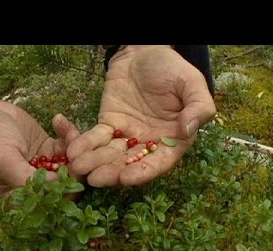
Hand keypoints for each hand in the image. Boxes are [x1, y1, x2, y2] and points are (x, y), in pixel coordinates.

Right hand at [0, 76, 79, 196]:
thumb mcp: (3, 160)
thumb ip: (27, 178)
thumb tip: (56, 188)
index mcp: (19, 196)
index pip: (48, 202)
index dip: (65, 192)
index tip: (71, 172)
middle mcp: (33, 185)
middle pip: (64, 186)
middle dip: (75, 168)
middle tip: (77, 150)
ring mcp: (43, 167)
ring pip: (70, 165)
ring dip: (75, 149)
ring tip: (69, 132)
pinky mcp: (48, 150)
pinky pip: (67, 147)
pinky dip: (68, 134)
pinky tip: (59, 121)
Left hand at [67, 45, 215, 186]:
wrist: (145, 51)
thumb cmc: (172, 68)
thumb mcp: (192, 84)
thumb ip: (198, 107)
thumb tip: (188, 130)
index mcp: (173, 141)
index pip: (158, 162)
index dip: (143, 172)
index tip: (127, 177)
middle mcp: (149, 144)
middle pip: (130, 164)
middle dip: (112, 172)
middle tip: (95, 178)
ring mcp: (127, 136)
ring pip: (110, 155)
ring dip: (94, 163)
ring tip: (79, 168)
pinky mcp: (109, 125)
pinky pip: (96, 138)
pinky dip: (85, 145)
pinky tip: (73, 152)